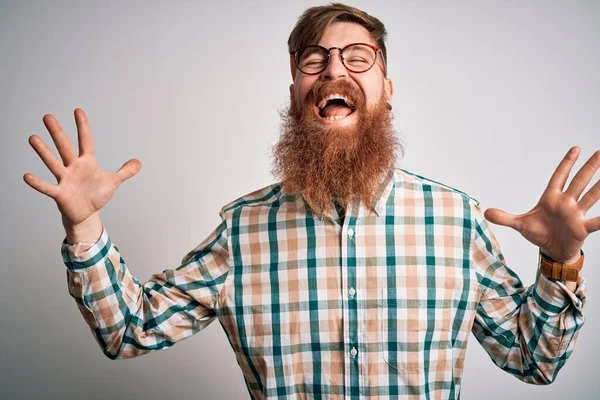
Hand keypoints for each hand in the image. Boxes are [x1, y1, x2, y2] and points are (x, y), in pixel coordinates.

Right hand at [23, 108, 140, 225]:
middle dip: (57, 132)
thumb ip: (125, 172)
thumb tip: (139, 162)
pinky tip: (27, 176)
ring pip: (53, 163)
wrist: (86, 214)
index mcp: (87, 162)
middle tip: (47, 116)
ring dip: (43, 152)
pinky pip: (47, 187)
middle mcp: (73, 167)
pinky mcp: (60, 194)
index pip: (85, 141)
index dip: (83, 126)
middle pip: (65, 147)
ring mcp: (65, 179)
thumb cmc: (96, 195)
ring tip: (33, 138)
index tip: (78, 111)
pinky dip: (38, 183)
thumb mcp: (113, 182)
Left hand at [484, 146, 599, 262]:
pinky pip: (597, 221)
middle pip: (578, 182)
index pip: (559, 177)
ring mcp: (576, 214)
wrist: (551, 251)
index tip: (575, 148)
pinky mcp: (582, 227)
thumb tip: (485, 212)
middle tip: (599, 152)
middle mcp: (566, 203)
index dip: (567, 163)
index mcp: (551, 199)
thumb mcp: (520, 224)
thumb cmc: (538, 233)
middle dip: (589, 168)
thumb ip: (504, 217)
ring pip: (590, 197)